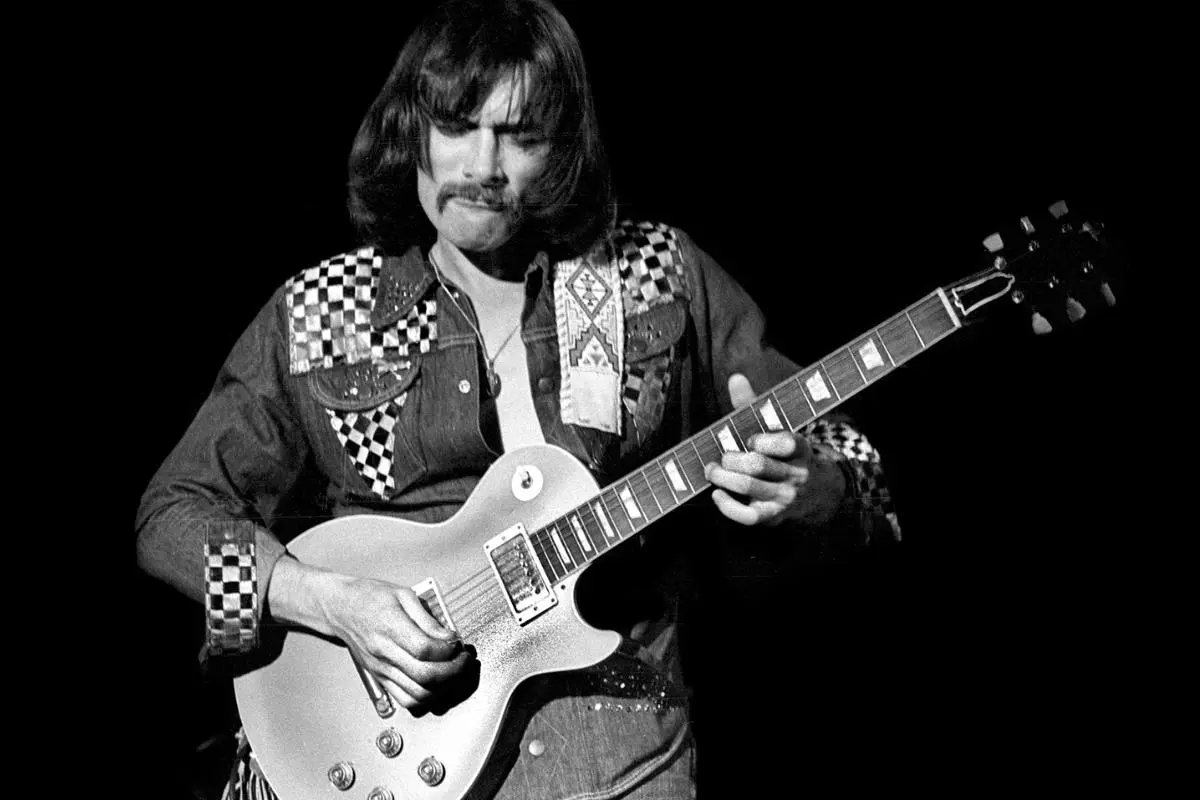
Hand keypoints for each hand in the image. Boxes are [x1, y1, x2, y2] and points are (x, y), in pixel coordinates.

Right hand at [269, 559, 472, 710]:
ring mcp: (382, 669)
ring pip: (418, 693)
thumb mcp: (403, 595)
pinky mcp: (381, 678)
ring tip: (454, 671)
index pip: (426, 649)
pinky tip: (437, 684)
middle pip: (425, 675)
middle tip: (464, 659)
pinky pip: (406, 699)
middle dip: (454, 670)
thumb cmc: (370, 598)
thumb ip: (427, 618)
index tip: (458, 642)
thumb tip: (448, 636)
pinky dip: (427, 697)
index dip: (449, 649)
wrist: (340, 608)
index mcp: (390, 627)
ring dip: (444, 687)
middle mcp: (384, 653)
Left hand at [706, 373, 845, 527]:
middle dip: (732, 459)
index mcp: (800, 448)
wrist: (815, 494)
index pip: (787, 441)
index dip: (763, 440)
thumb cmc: (784, 456)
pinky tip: (717, 494)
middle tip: (722, 458)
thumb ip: (754, 405)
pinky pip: (748, 516)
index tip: (751, 440)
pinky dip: (727, 506)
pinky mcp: (773, 517)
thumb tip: (735, 378)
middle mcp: (797, 474)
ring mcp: (786, 498)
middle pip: (758, 465)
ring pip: (749, 488)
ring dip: (723, 478)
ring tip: (712, 471)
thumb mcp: (777, 430)